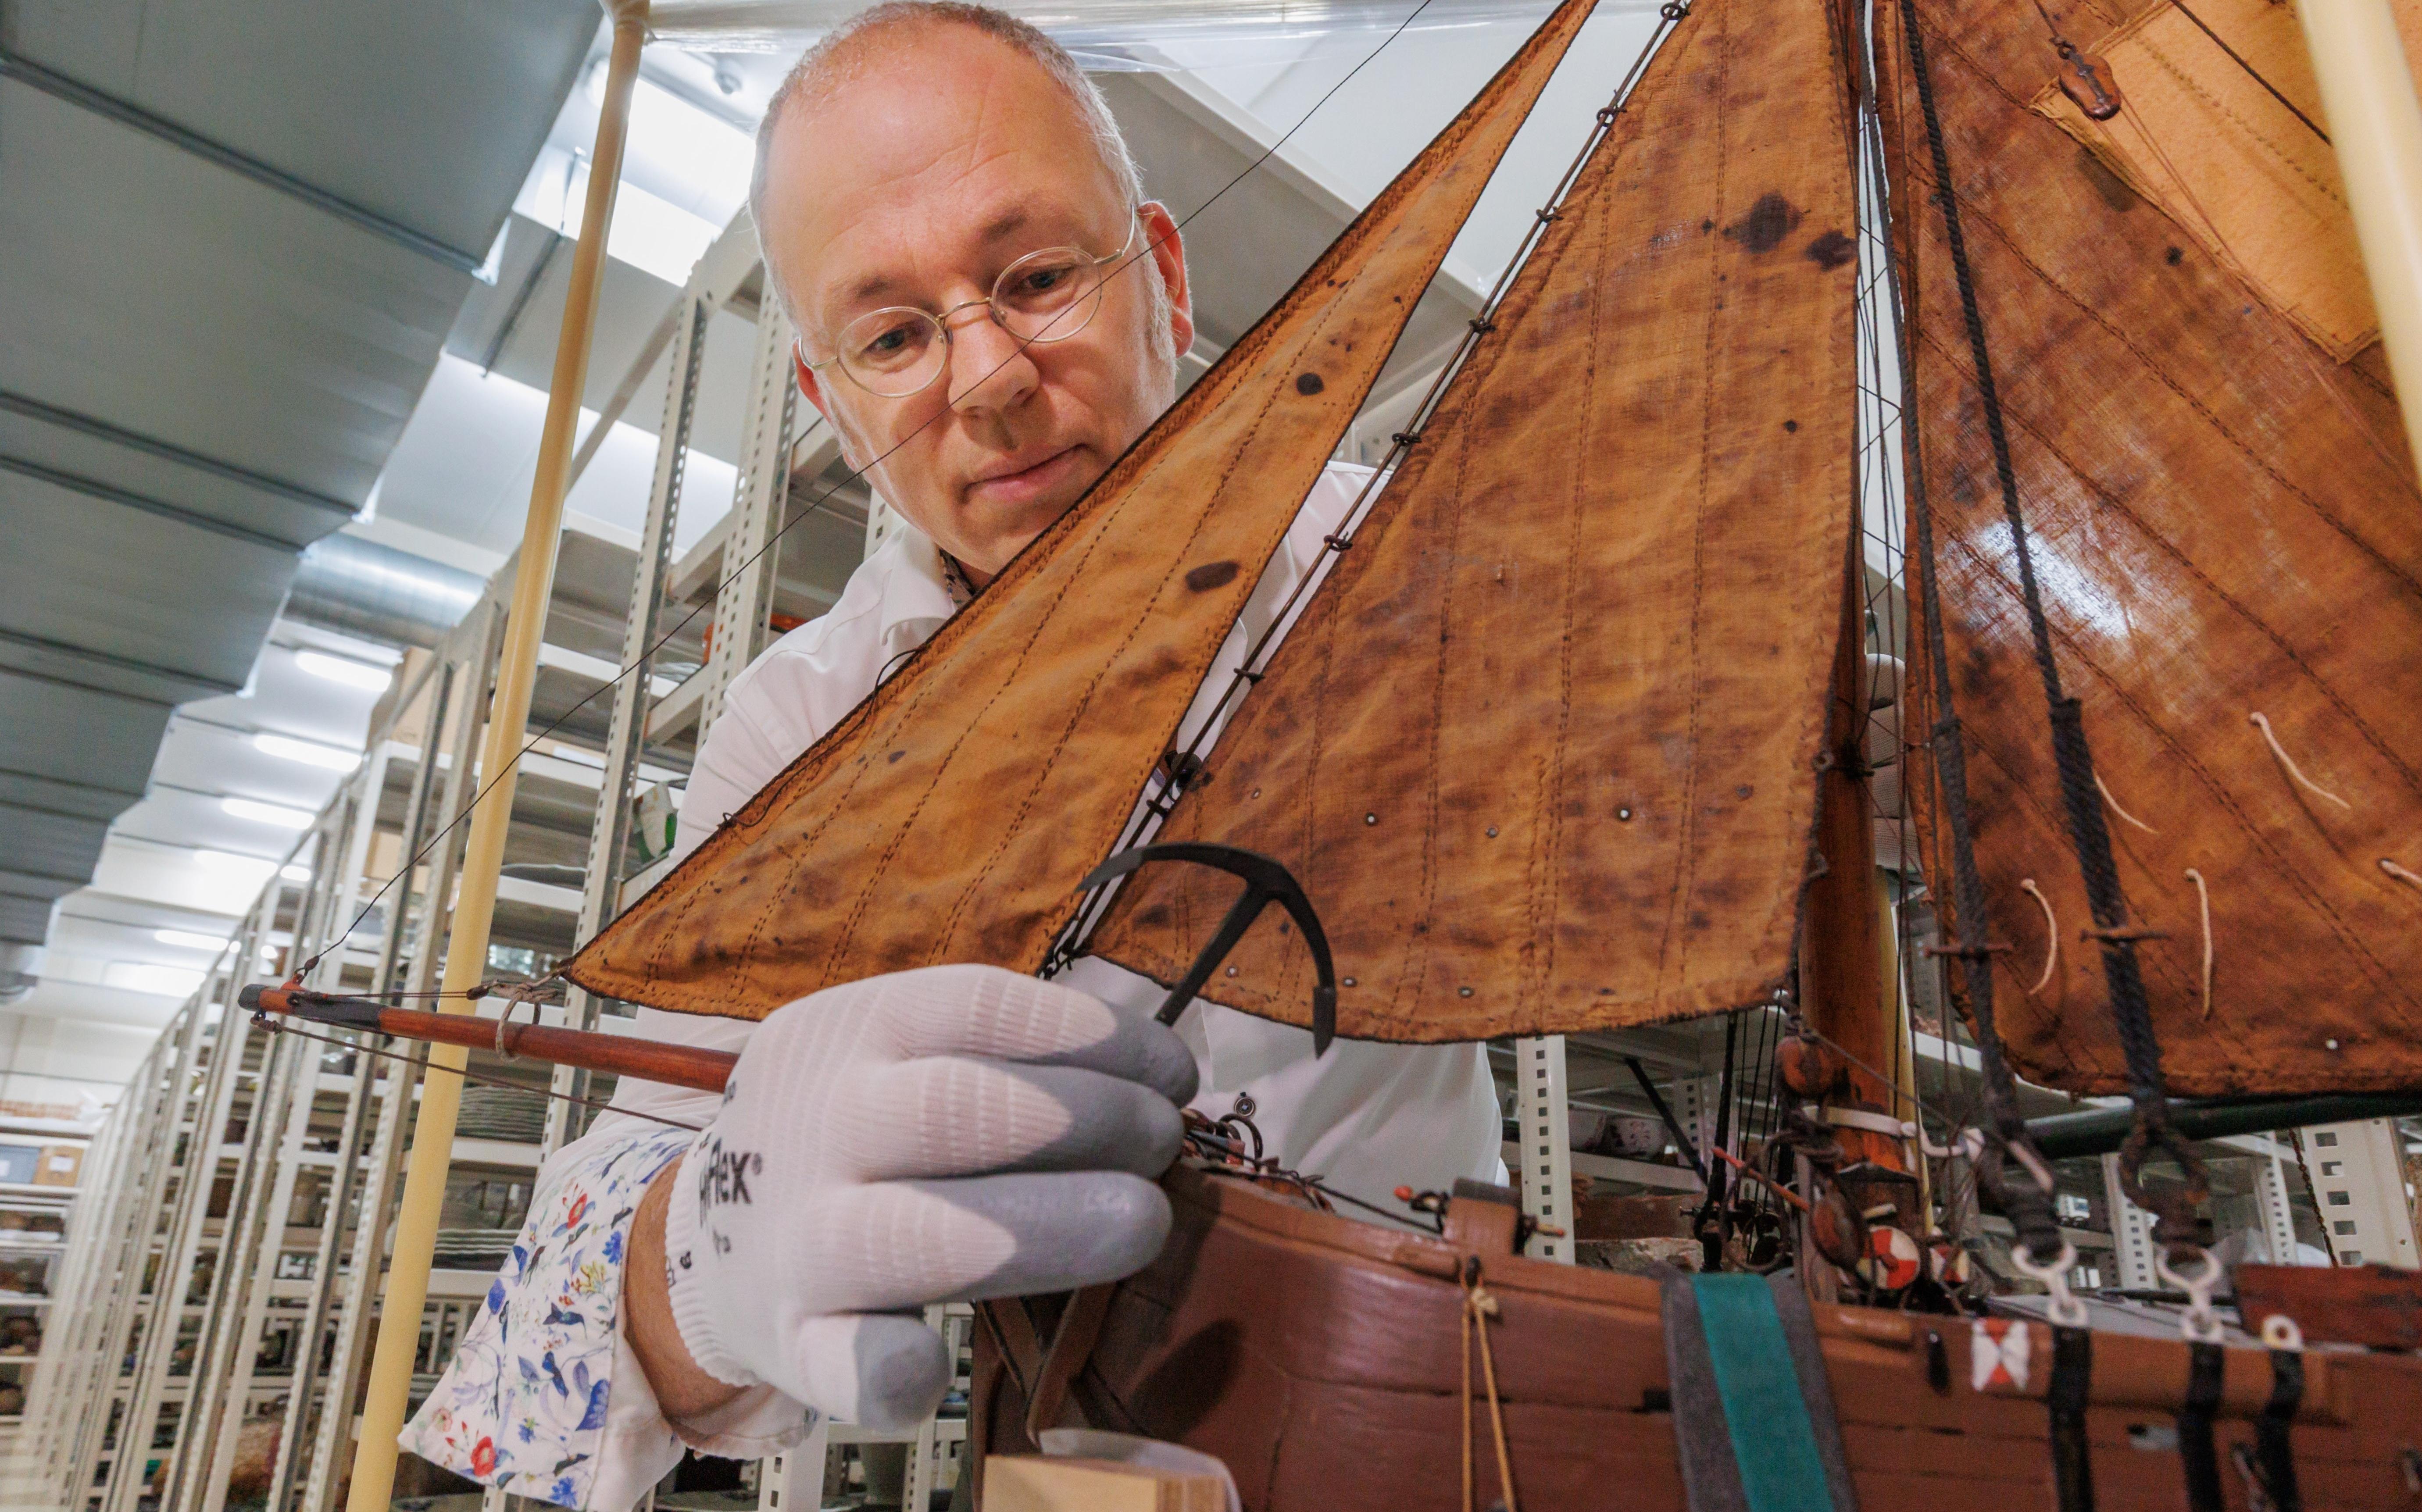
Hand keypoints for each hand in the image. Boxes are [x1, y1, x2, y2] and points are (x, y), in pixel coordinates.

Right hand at [658, 964, 1195, 1428]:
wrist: (703, 1240)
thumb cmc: (850, 1131)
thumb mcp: (893, 1053)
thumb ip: (1002, 1055)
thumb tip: (1158, 1074)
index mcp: (848, 1033)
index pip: (977, 1006)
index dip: (1093, 1036)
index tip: (1173, 1073)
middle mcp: (817, 1126)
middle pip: (957, 1108)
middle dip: (1087, 1121)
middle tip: (1162, 1146)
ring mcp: (797, 1237)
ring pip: (915, 1234)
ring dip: (1047, 1230)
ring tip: (1143, 1222)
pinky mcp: (794, 1339)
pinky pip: (847, 1362)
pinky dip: (900, 1370)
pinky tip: (947, 1363)